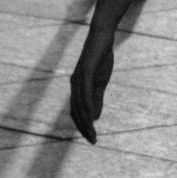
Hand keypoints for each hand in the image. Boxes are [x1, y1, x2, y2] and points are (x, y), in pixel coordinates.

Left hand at [69, 29, 114, 143]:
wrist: (102, 37)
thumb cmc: (100, 58)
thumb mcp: (100, 82)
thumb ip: (97, 99)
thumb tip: (94, 117)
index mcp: (77, 86)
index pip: (77, 111)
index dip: (83, 126)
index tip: (91, 138)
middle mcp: (74, 83)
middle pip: (76, 111)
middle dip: (84, 127)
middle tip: (93, 141)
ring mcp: (79, 76)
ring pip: (79, 103)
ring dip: (85, 120)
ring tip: (92, 132)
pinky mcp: (86, 69)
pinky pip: (85, 90)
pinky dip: (87, 104)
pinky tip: (92, 114)